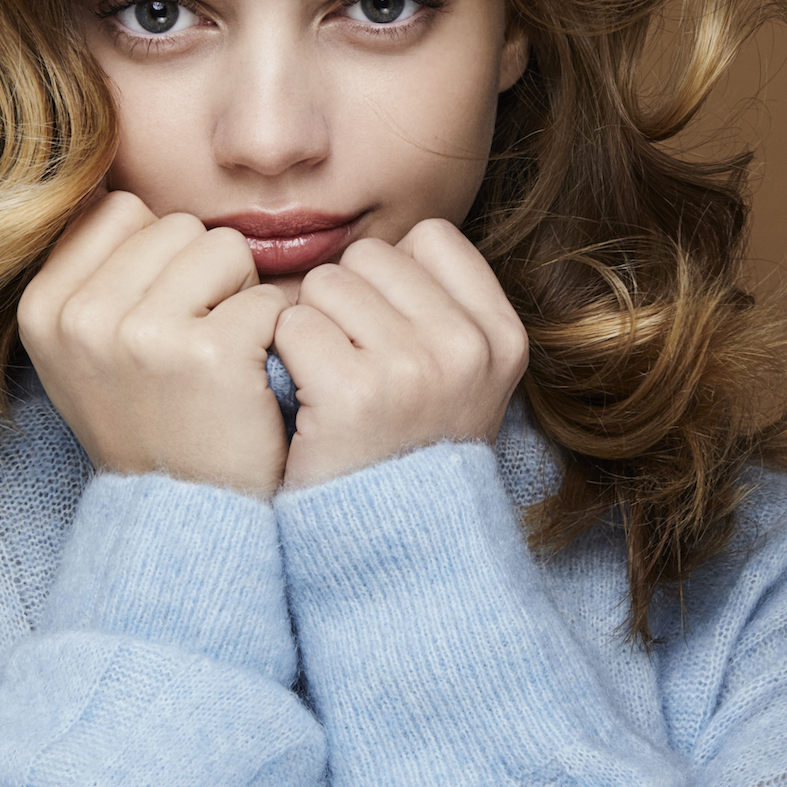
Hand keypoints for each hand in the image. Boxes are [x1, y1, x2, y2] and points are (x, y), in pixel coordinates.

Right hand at [17, 190, 290, 496]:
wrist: (188, 515)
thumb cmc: (153, 417)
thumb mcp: (89, 346)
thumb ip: (95, 267)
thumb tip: (105, 176)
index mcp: (43, 308)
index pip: (120, 209)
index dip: (159, 254)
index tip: (158, 317)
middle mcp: (82, 318)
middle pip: (178, 225)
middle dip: (203, 274)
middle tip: (195, 346)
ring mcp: (140, 336)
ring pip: (225, 248)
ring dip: (241, 296)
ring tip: (220, 358)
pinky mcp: (207, 355)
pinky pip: (268, 297)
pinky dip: (274, 333)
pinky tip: (249, 379)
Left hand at [276, 218, 527, 487]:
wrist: (388, 549)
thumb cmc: (409, 451)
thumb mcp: (461, 378)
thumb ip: (439, 306)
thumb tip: (383, 242)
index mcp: (502, 336)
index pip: (431, 237)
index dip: (393, 276)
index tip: (388, 329)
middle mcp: (467, 346)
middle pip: (371, 255)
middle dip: (347, 301)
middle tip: (352, 363)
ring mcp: (415, 367)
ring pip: (327, 283)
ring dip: (312, 326)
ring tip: (330, 383)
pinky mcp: (355, 392)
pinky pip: (294, 324)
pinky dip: (284, 357)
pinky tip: (306, 397)